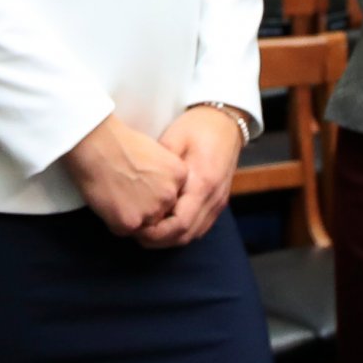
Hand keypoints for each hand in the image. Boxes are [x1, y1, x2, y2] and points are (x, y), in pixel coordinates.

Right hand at [62, 114, 185, 237]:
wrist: (95, 144)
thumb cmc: (118, 142)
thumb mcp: (156, 151)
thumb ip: (164, 175)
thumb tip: (157, 191)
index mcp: (180, 175)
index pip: (174, 197)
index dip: (155, 194)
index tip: (141, 186)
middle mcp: (170, 196)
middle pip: (161, 213)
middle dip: (145, 209)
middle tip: (125, 192)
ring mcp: (151, 211)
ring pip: (143, 226)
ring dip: (130, 217)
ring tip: (114, 195)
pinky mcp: (130, 223)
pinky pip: (123, 231)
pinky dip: (113, 220)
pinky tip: (106, 200)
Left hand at [137, 106, 244, 248]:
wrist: (226, 122)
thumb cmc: (198, 127)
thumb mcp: (174, 138)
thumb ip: (160, 164)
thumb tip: (139, 187)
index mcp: (202, 182)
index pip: (180, 223)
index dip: (157, 232)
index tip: (137, 229)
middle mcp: (213, 198)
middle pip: (185, 235)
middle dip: (159, 240)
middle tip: (136, 235)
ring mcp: (218, 202)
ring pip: (193, 235)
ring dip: (169, 239)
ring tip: (146, 233)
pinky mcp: (218, 202)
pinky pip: (199, 227)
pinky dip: (180, 232)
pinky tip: (163, 226)